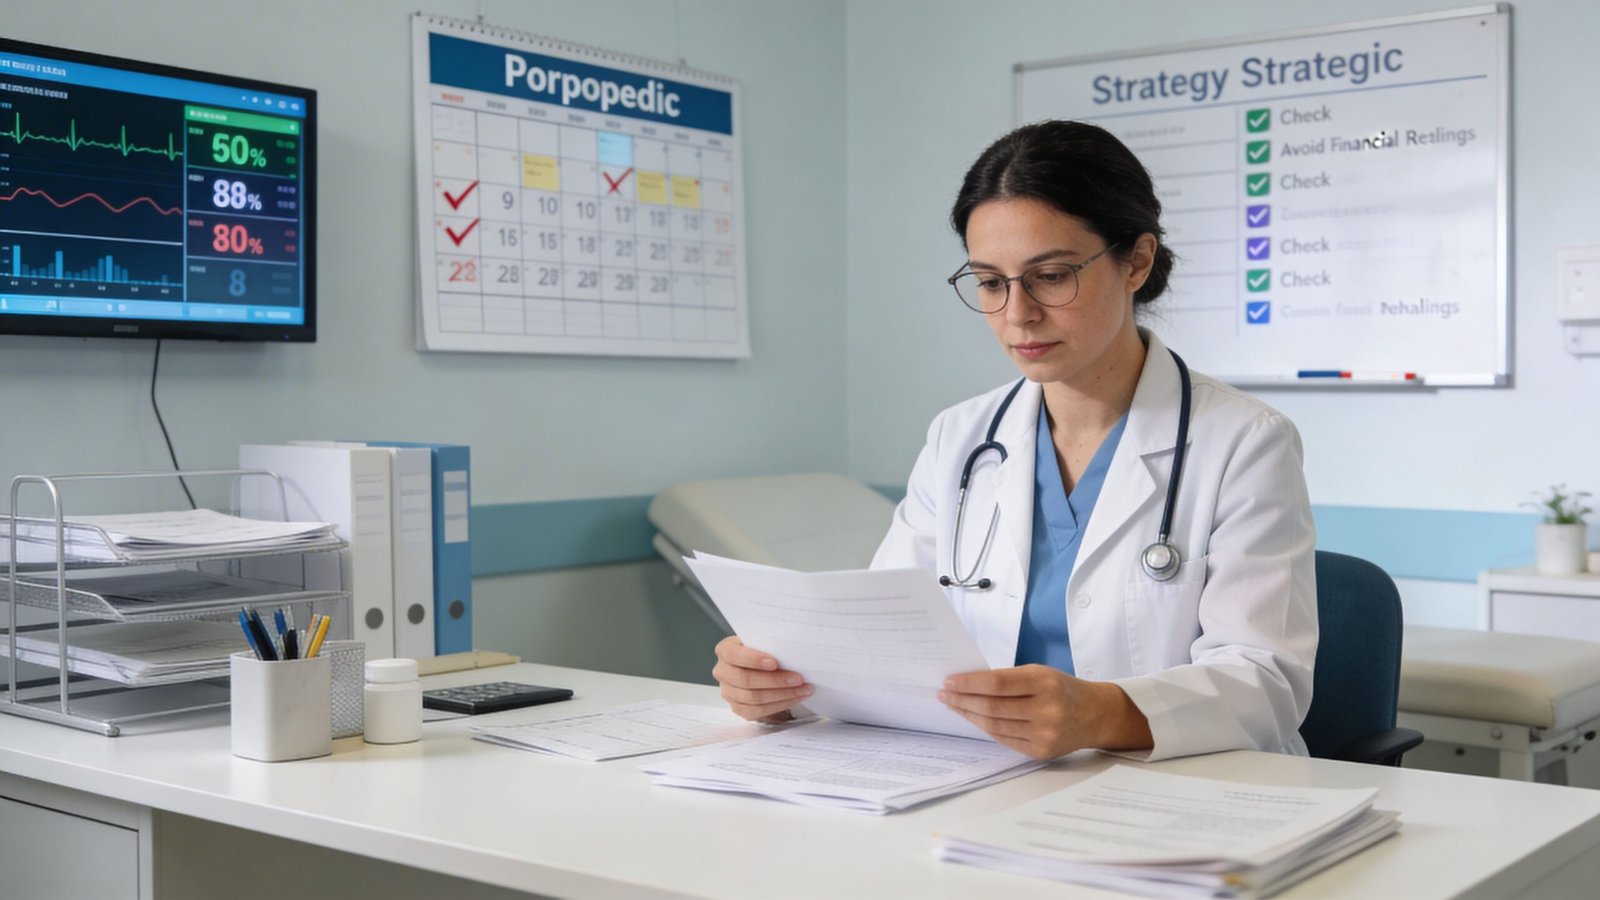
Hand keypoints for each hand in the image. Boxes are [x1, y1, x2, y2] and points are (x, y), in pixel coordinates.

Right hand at [712, 636, 811, 722]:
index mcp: (725, 650)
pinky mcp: (737, 708)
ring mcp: (728, 692)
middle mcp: (722, 671)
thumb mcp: (763, 642)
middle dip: (775, 680)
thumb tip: (792, 652)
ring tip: (803, 689)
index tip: (775, 663)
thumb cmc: (763, 651)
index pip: (735, 655)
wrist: (758, 667)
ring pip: (753, 698)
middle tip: (798, 679)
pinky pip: (757, 711)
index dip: (754, 660)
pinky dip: (779, 705)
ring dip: (782, 695)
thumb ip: (770, 644)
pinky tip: (794, 698)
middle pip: (746, 680)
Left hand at [938, 665, 1151, 759]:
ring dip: (969, 715)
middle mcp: (1046, 710)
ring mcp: (1044, 734)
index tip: (949, 681)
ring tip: (954, 706)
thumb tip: (967, 684)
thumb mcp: (1040, 673)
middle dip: (963, 700)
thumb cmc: (1062, 689)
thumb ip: (1008, 679)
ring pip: (994, 726)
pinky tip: (974, 719)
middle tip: (944, 694)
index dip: (969, 683)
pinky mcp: (1041, 752)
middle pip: (992, 707)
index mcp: (1045, 683)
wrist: (1096, 715)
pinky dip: (986, 728)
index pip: (996, 683)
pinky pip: (1004, 739)